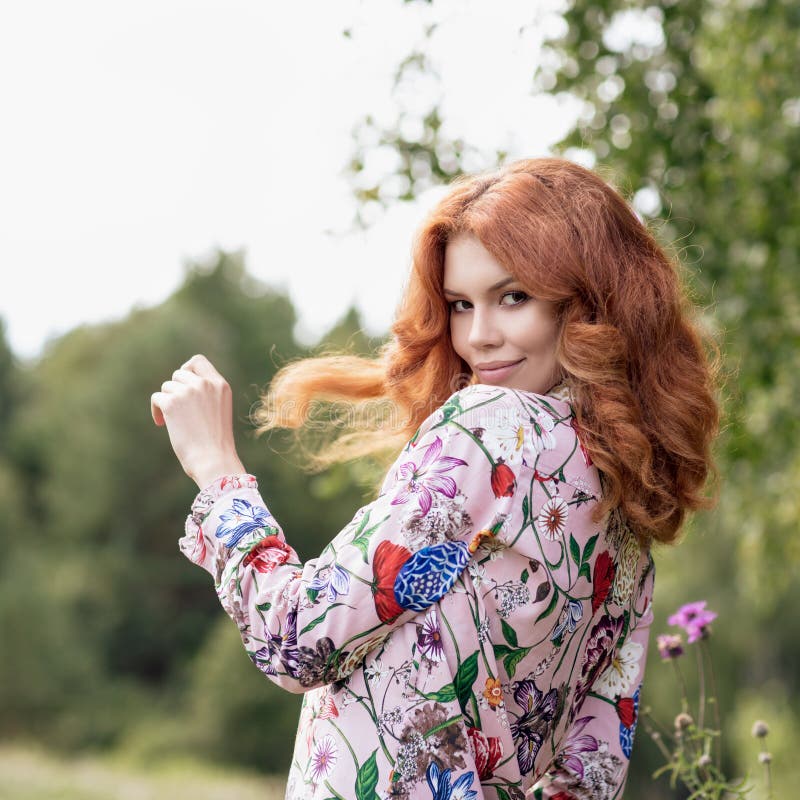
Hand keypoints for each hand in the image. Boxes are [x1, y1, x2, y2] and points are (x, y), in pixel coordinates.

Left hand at [151, 354, 246, 487]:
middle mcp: (205, 384)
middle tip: (178, 410)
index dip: (187, 369)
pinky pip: (157, 398)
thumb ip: (206, 393)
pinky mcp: (172, 402)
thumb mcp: (218, 410)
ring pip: (167, 387)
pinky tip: (163, 424)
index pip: (198, 361)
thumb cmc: (216, 441)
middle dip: (175, 390)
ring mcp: (188, 391)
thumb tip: (179, 382)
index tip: (183, 384)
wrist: (213, 459)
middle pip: (179, 374)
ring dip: (167, 402)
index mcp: (220, 385)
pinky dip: (157, 410)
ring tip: (173, 420)